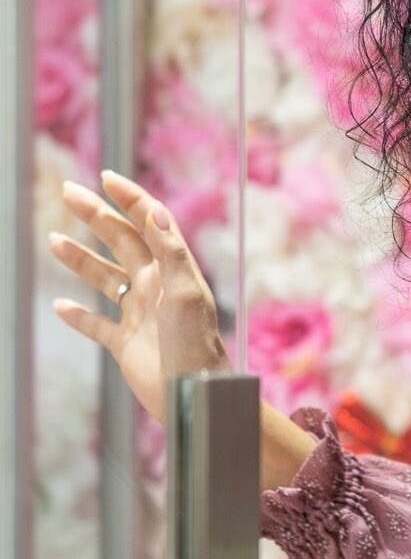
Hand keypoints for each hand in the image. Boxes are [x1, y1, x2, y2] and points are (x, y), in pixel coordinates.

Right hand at [47, 170, 231, 423]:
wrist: (195, 394)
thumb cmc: (196, 344)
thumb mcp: (185, 293)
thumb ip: (170, 251)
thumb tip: (155, 209)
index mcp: (172, 270)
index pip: (151, 223)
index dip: (131, 199)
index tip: (106, 177)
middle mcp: (155, 286)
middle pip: (121, 241)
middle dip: (96, 216)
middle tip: (68, 191)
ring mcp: (139, 314)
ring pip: (105, 279)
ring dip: (81, 258)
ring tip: (54, 239)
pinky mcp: (126, 344)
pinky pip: (97, 324)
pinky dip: (79, 314)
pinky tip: (61, 305)